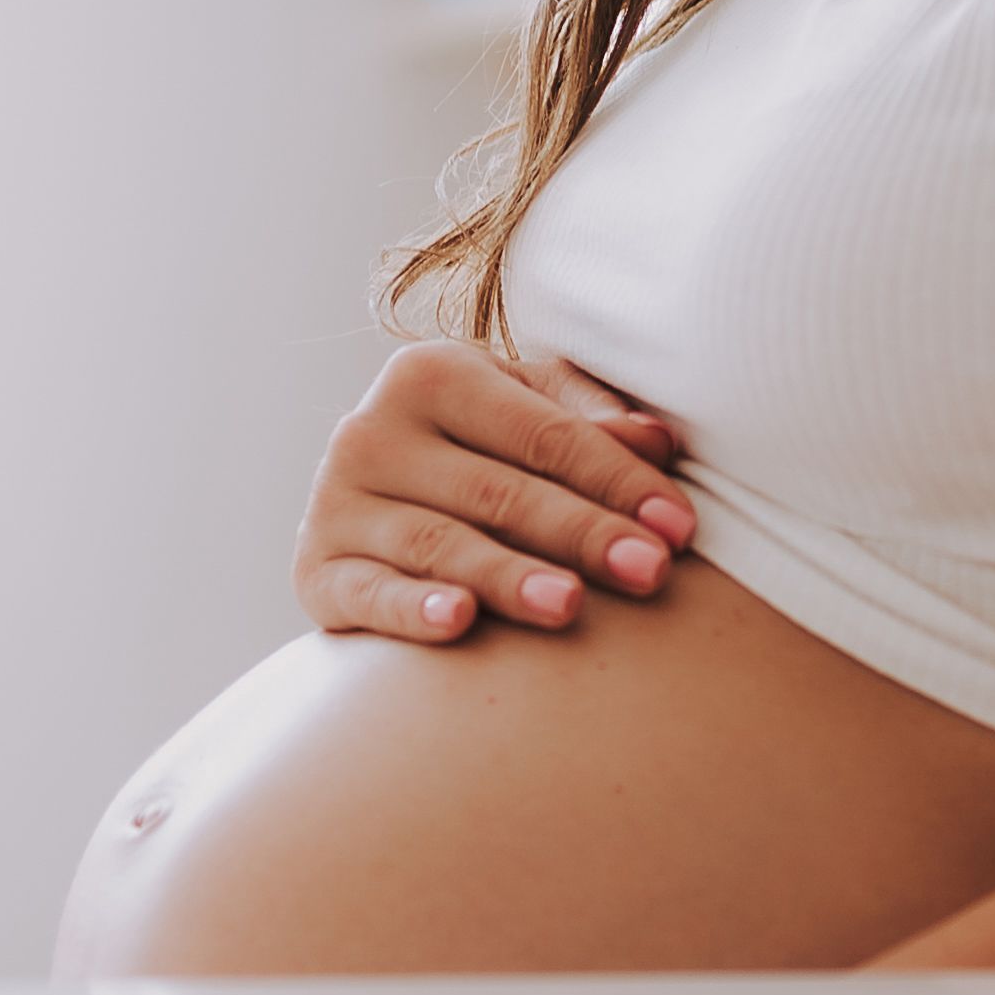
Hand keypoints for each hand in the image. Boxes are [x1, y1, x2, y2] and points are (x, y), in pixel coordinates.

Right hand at [298, 342, 697, 642]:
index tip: (680, 528)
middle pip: (499, 490)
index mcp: (431, 372)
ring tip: (570, 606)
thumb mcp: (527, 414)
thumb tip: (659, 440)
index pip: (543, 434)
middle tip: (649, 572)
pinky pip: (370, 595)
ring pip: (441, 544)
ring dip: (508, 576)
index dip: (618, 480)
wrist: (370, 503)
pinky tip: (460, 622)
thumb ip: (588, 422)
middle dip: (582, 532)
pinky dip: (414, 610)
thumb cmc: (478, 450)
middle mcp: (372, 428)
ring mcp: (336, 501)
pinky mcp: (315, 570)